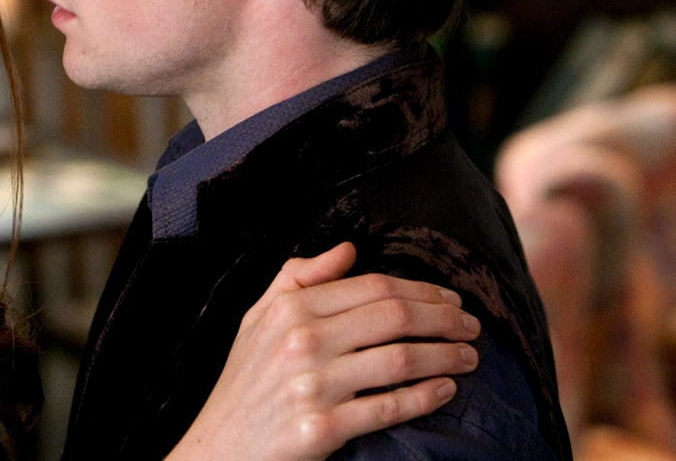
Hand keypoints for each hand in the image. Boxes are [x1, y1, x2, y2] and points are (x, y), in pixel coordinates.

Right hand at [167, 242, 479, 460]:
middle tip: (471, 326)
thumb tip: (348, 250)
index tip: (450, 299)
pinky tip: (446, 389)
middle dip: (444, 319)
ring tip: (469, 356)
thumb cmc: (244, 381)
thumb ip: (298, 277)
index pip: (373, 287)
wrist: (219, 446)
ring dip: (445, 356)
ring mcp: (313, 386)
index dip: (421, 290)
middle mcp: (301, 341)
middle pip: (394, 317)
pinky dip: (426, 397)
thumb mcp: (258, 318)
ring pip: (400, 360)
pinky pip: (389, 408)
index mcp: (290, 309)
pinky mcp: (322, 429)